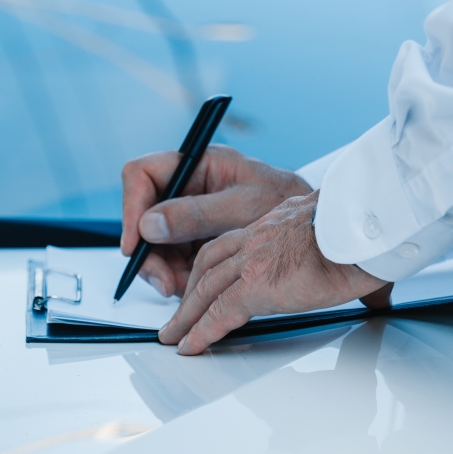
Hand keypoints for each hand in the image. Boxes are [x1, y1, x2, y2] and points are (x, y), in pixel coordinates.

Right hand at [120, 145, 311, 297]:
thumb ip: (197, 214)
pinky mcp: (199, 238)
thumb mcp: (244, 208)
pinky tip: (194, 289)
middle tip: (165, 281)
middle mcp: (191, 186)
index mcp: (200, 164)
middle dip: (150, 251)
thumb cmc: (291, 204)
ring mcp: (193, 214)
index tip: (137, 242)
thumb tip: (150, 224)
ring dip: (165, 270)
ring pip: (156, 242)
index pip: (143, 174)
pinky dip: (179, 277)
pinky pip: (174, 258)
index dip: (132, 207)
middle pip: (144, 215)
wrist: (320, 228)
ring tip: (185, 289)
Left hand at [158, 191, 390, 354]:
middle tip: (179, 314)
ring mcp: (254, 260)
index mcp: (276, 222)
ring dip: (186, 314)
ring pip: (206, 288)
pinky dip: (200, 332)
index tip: (207, 284)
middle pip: (210, 264)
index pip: (234, 244)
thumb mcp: (348, 241)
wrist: (366, 228)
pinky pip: (219, 313)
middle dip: (191, 290)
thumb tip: (378, 296)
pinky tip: (190, 347)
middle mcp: (258, 236)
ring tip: (175, 336)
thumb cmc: (366, 232)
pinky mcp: (257, 285)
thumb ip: (350, 265)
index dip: (216, 266)